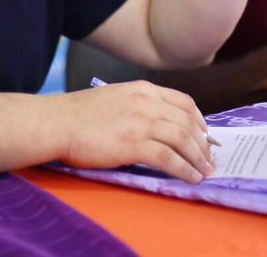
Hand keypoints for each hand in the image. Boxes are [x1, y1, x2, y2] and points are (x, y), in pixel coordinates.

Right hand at [54, 81, 214, 183]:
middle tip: (210, 159)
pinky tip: (190, 177)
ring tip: (205, 172)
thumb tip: (156, 125)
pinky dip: (185, 169)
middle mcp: (147, 102)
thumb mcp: (115, 97)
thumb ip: (138, 106)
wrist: (56, 122)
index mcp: (143, 89)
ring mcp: (142, 122)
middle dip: (203, 144)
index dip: (199, 120)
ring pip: (183, 140)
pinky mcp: (133, 144)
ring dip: (198, 158)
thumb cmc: (78, 114)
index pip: (184, 102)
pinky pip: (169, 158)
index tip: (205, 135)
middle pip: (188, 123)